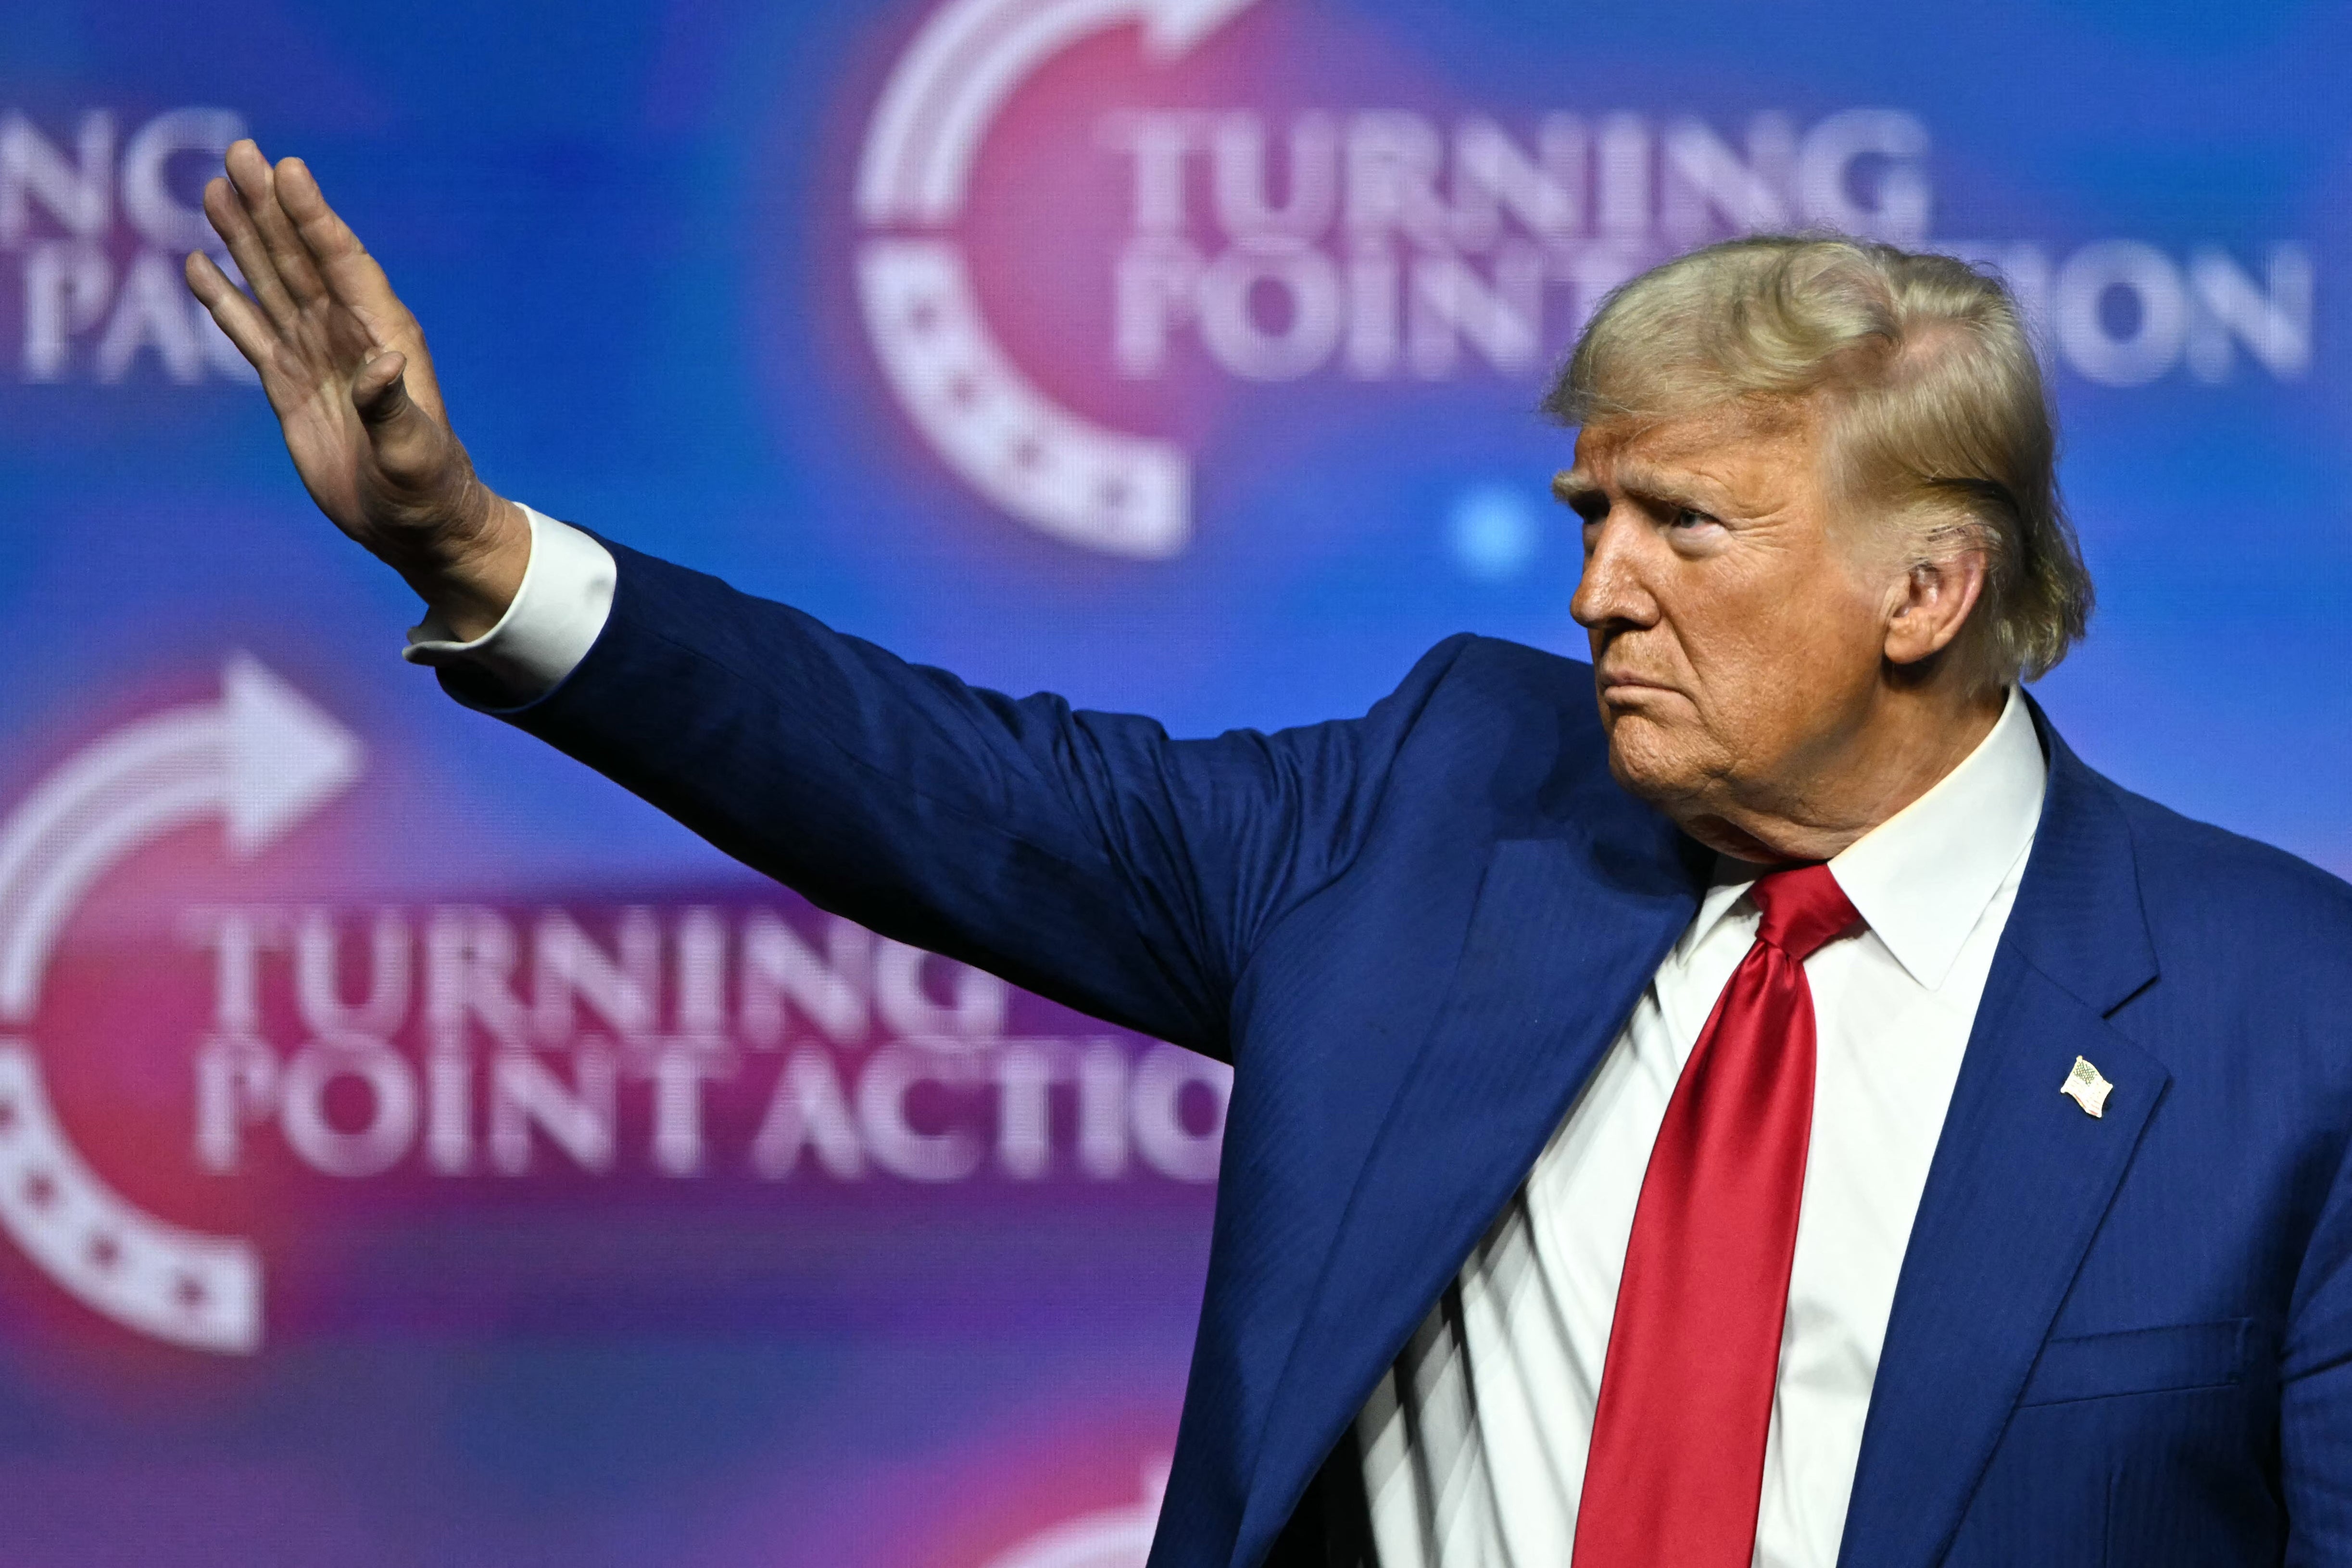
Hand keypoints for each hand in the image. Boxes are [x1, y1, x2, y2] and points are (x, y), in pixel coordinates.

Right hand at [185, 139, 528, 638]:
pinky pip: (250, 331)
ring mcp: (315, 357)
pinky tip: (197, 265)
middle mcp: (348, 335)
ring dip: (244, 239)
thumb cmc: (428, 490)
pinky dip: (224, 300)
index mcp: (384, 337)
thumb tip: (382, 367)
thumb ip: (394, 409)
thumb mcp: (414, 453)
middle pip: (301, 258)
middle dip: (271, 207)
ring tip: (213, 189)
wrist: (416, 527)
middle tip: (239, 152)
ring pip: (272, 284)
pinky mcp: (289, 386)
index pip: (344, 263)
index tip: (288, 170)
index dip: (314, 217)